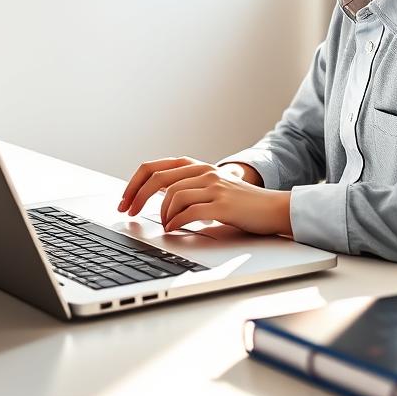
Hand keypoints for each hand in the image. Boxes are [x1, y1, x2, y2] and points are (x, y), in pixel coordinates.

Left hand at [118, 156, 292, 235]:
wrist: (273, 209)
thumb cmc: (240, 205)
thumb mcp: (211, 189)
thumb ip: (188, 188)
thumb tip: (154, 199)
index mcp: (197, 166)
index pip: (154, 167)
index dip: (134, 184)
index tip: (124, 201)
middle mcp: (204, 171)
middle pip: (157, 179)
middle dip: (137, 198)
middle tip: (129, 214)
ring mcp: (214, 186)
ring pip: (172, 196)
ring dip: (162, 214)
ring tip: (164, 225)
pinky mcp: (222, 204)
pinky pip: (189, 212)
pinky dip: (176, 223)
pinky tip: (174, 229)